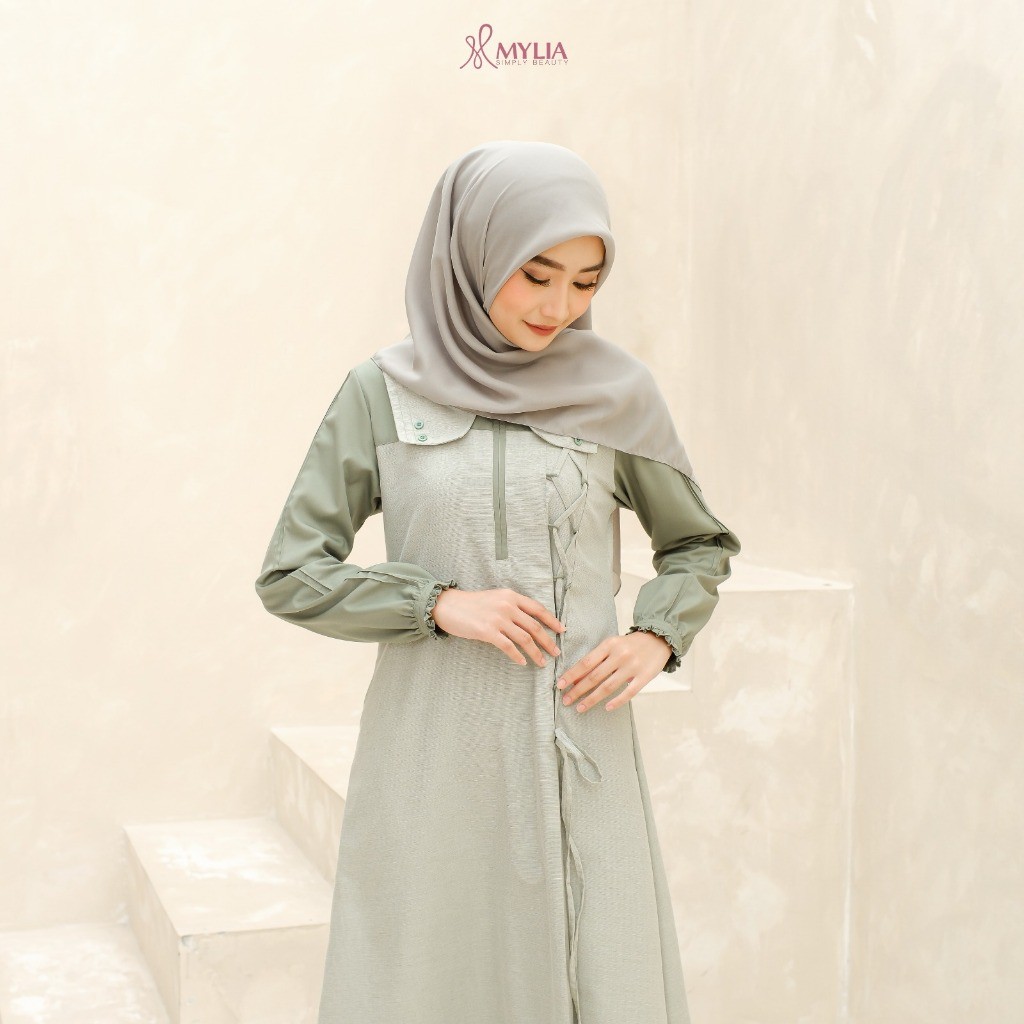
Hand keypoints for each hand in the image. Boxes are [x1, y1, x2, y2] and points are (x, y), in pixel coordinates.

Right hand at [431, 587, 565, 666]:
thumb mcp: (495, 598)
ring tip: (542, 662)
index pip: (537, 609)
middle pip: (534, 626)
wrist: (448, 606)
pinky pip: (508, 646)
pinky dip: (517, 656)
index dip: (552, 621)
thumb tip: (529, 622)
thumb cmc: (472, 604)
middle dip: (548, 641)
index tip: (562, 631)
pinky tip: (522, 662)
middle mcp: (507, 605)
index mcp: (511, 596)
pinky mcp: (487, 631)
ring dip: (536, 652)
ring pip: (524, 638)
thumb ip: (512, 606)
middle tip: (556, 653)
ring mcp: (498, 618)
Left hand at [556, 630, 673, 711]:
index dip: (572, 675)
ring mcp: (632, 667)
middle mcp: (619, 655)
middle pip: (594, 676)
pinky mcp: (644, 677)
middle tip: (566, 700)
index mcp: (609, 645)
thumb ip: (597, 659)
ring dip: (592, 699)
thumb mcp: (612, 645)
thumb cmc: (630, 644)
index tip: (560, 685)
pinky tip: (606, 708)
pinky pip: (628, 692)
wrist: (658, 639)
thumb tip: (576, 677)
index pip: (586, 662)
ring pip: (608, 686)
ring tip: (580, 707)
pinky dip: (617, 701)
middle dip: (578, 690)